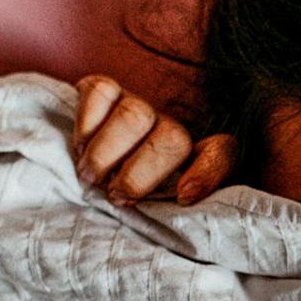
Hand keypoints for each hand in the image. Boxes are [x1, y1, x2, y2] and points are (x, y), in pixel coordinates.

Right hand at [71, 75, 236, 205]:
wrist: (81, 167)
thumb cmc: (125, 197)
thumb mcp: (155, 209)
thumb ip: (174, 209)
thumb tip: (184, 200)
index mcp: (191, 159)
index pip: (221, 154)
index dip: (207, 173)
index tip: (184, 197)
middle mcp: (168, 127)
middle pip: (171, 138)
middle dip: (138, 173)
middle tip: (114, 195)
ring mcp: (138, 105)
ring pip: (135, 115)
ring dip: (107, 152)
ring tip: (89, 176)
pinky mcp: (105, 90)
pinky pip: (102, 92)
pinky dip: (87, 122)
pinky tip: (79, 146)